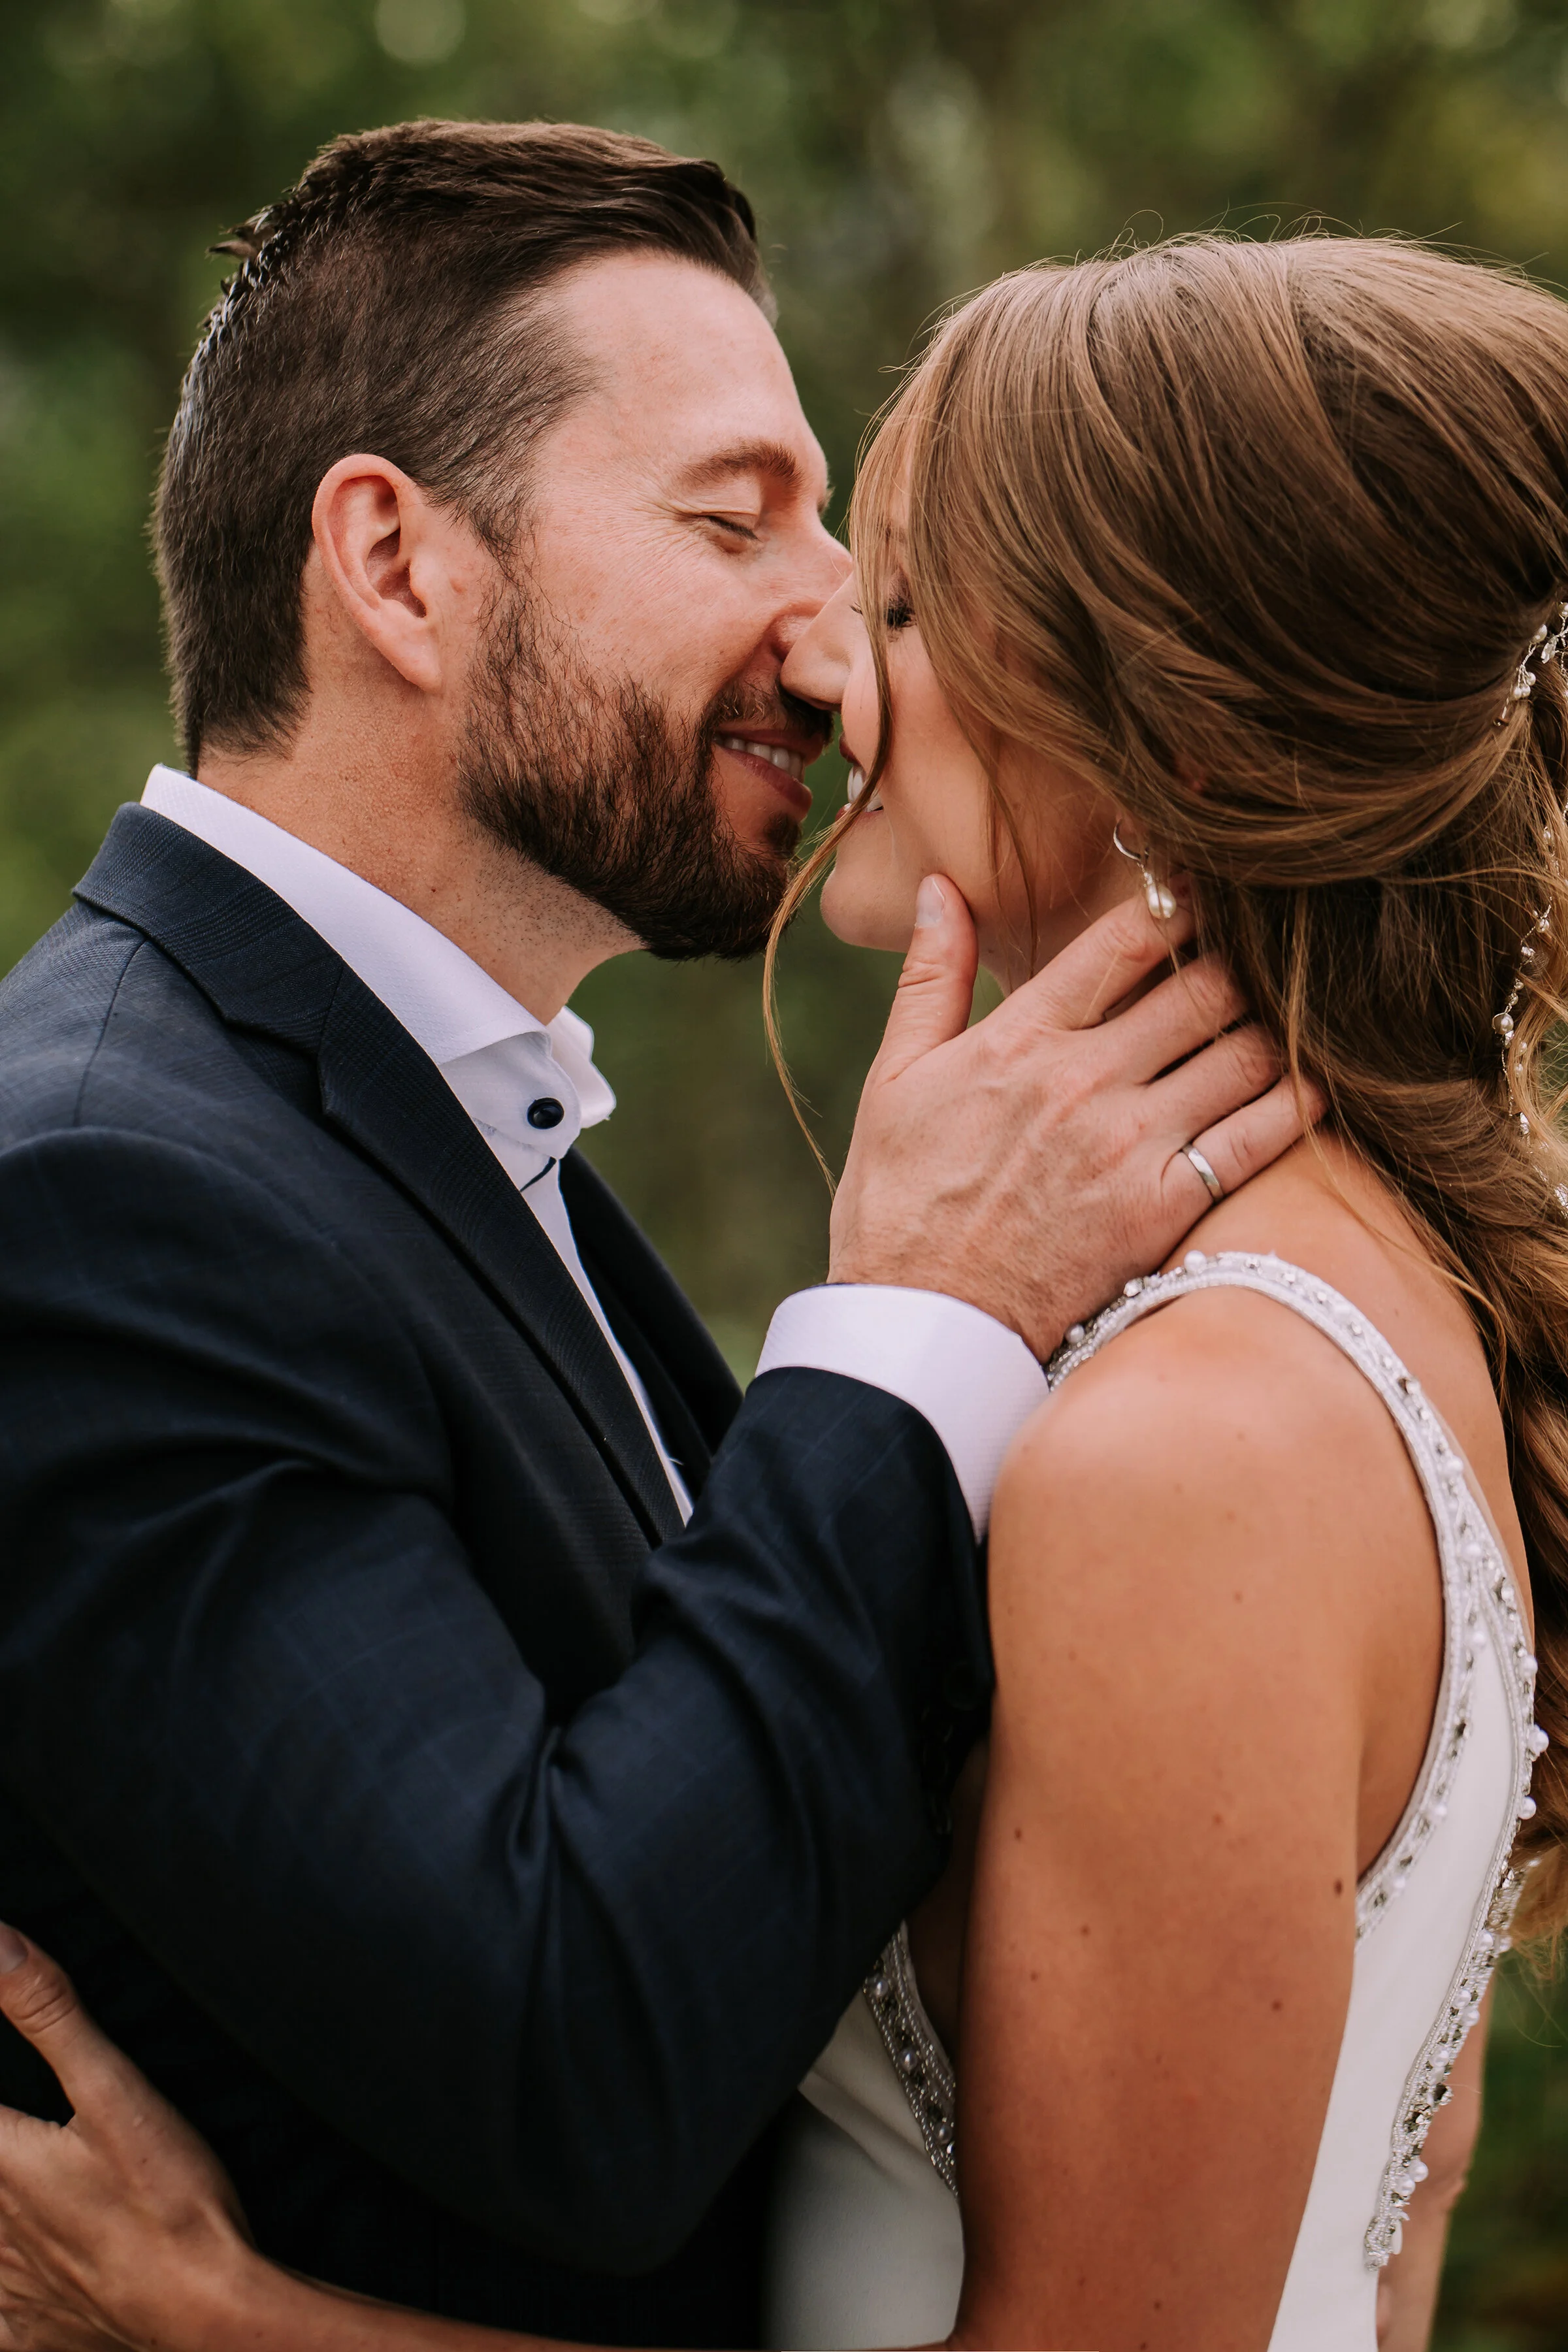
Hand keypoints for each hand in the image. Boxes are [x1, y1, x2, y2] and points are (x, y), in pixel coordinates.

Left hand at [0, 1926, 252, 2351]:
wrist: (209, 2312)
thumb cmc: (171, 2203)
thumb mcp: (117, 2091)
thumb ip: (48, 2014)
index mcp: (1, 2162)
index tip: (8, 2093)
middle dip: (2, 2135)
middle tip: (28, 2129)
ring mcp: (7, 2288)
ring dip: (1, 2213)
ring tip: (26, 2182)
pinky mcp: (31, 2333)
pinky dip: (2, 2295)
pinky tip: (17, 2274)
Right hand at [830, 875, 1308, 1357]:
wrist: (921, 1324)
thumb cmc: (899, 1201)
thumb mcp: (893, 1079)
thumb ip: (927, 977)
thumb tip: (940, 886)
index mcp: (1020, 1038)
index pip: (1127, 937)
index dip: (1180, 900)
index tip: (1204, 891)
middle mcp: (1084, 1080)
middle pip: (1203, 986)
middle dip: (1238, 960)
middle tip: (1259, 952)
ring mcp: (1129, 1145)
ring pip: (1243, 1052)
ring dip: (1273, 1024)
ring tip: (1284, 1015)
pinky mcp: (1163, 1209)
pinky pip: (1259, 1136)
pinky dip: (1297, 1101)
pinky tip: (1313, 1082)